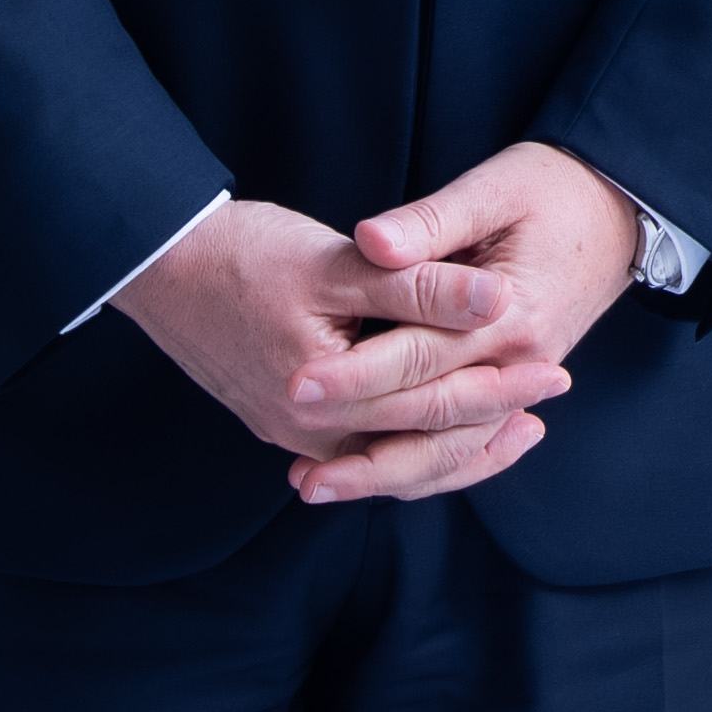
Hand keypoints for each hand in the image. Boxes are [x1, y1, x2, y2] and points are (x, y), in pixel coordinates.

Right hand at [104, 193, 558, 494]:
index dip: (500, 388)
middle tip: (553, 392)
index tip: (555, 371)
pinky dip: (410, 442)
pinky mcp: (285, 422)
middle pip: (417, 442)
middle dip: (491, 421)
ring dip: (455, 445)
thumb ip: (419, 286)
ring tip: (516, 426)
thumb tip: (500, 299)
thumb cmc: (241, 254)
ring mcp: (292, 434)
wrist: (155, 264)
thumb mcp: (336, 262)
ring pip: (392, 457)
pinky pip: (363, 448)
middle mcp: (305, 433)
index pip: (432, 404)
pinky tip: (440, 426)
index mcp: (321, 397)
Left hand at [291, 140, 647, 505]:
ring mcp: (522, 379)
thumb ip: (431, 223)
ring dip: (381, 471)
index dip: (354, 375)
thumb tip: (370, 242)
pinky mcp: (515, 382)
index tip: (295, 385)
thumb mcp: (494, 189)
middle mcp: (521, 363)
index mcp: (513, 315)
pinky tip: (366, 473)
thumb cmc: (554, 188)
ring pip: (447, 447)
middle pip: (429, 418)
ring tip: (314, 486)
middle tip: (290, 467)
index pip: (419, 357)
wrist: (622, 208)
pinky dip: (419, 464)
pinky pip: (466, 441)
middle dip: (356, 443)